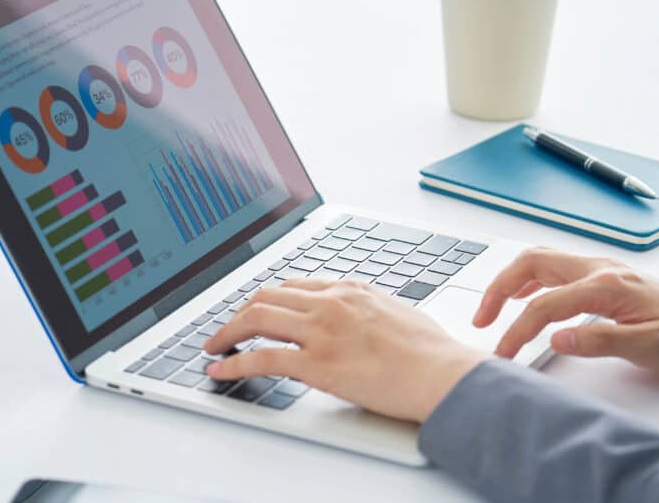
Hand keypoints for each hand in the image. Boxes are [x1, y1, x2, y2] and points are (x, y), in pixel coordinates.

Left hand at [203, 279, 488, 422]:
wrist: (444, 374)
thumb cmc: (431, 352)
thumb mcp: (394, 313)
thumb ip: (366, 311)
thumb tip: (354, 323)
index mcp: (350, 289)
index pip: (294, 285)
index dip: (267, 299)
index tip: (255, 310)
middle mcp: (331, 302)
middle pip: (268, 296)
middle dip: (240, 312)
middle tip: (227, 328)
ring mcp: (322, 331)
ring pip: (257, 318)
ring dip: (228, 332)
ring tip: (214, 346)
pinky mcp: (317, 363)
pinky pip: (262, 358)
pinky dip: (234, 363)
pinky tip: (222, 369)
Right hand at [474, 248, 658, 377]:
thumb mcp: (649, 347)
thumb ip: (600, 340)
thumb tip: (556, 337)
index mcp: (605, 285)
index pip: (544, 305)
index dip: (517, 330)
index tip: (502, 353)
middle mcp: (598, 268)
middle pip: (531, 263)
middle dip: (499, 288)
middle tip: (482, 318)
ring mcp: (600, 268)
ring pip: (540, 260)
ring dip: (511, 280)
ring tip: (493, 307)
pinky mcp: (602, 275)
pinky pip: (554, 267)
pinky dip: (530, 280)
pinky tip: (524, 295)